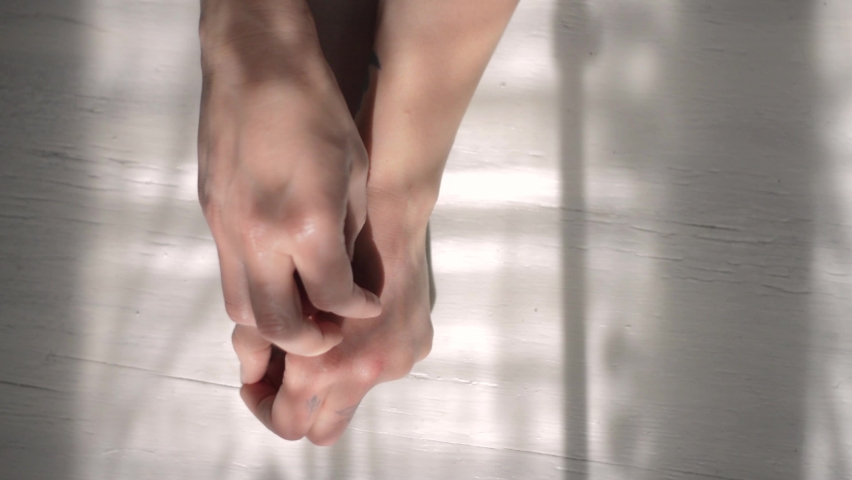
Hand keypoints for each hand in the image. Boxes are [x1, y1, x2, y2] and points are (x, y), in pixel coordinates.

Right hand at [198, 0, 380, 355]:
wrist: (257, 68)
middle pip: (277, 325)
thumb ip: (350, 236)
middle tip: (331, 331)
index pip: (332, 299)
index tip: (365, 304)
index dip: (356, 309)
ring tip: (303, 314)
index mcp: (308, 225)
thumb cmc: (315, 111)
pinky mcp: (212, 218)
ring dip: (275, 326)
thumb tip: (349, 277)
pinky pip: (229, 277)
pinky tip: (279, 280)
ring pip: (242, 311)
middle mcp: (261, 238)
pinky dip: (255, 294)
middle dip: (310, 342)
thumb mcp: (356, 174)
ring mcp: (228, 230)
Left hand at [232, 209, 433, 444]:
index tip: (257, 385)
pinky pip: (382, 369)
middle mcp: (366, 372)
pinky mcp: (418, 349)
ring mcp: (397, 363)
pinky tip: (353, 324)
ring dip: (332, 382)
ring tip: (318, 345)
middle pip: (322, 430)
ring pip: (353, 398)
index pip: (288, 423)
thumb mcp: (280, 295)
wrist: (387, 215)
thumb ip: (257, 341)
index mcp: (325, 364)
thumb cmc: (329, 245)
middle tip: (283, 379)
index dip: (264, 408)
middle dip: (298, 408)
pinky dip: (362, 358)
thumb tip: (250, 372)